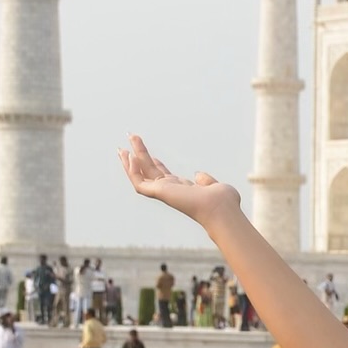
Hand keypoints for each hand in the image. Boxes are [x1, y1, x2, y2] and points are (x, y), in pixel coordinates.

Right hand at [118, 136, 241, 228]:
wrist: (221, 208)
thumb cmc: (223, 202)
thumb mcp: (215, 186)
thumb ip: (206, 180)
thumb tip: (199, 174)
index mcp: (183, 190)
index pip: (164, 176)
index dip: (156, 164)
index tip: (151, 154)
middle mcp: (171, 192)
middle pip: (149, 172)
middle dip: (140, 155)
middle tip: (131, 138)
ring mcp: (164, 193)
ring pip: (140, 177)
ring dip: (131, 161)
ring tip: (124, 144)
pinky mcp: (159, 194)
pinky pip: (139, 183)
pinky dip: (132, 171)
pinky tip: (130, 156)